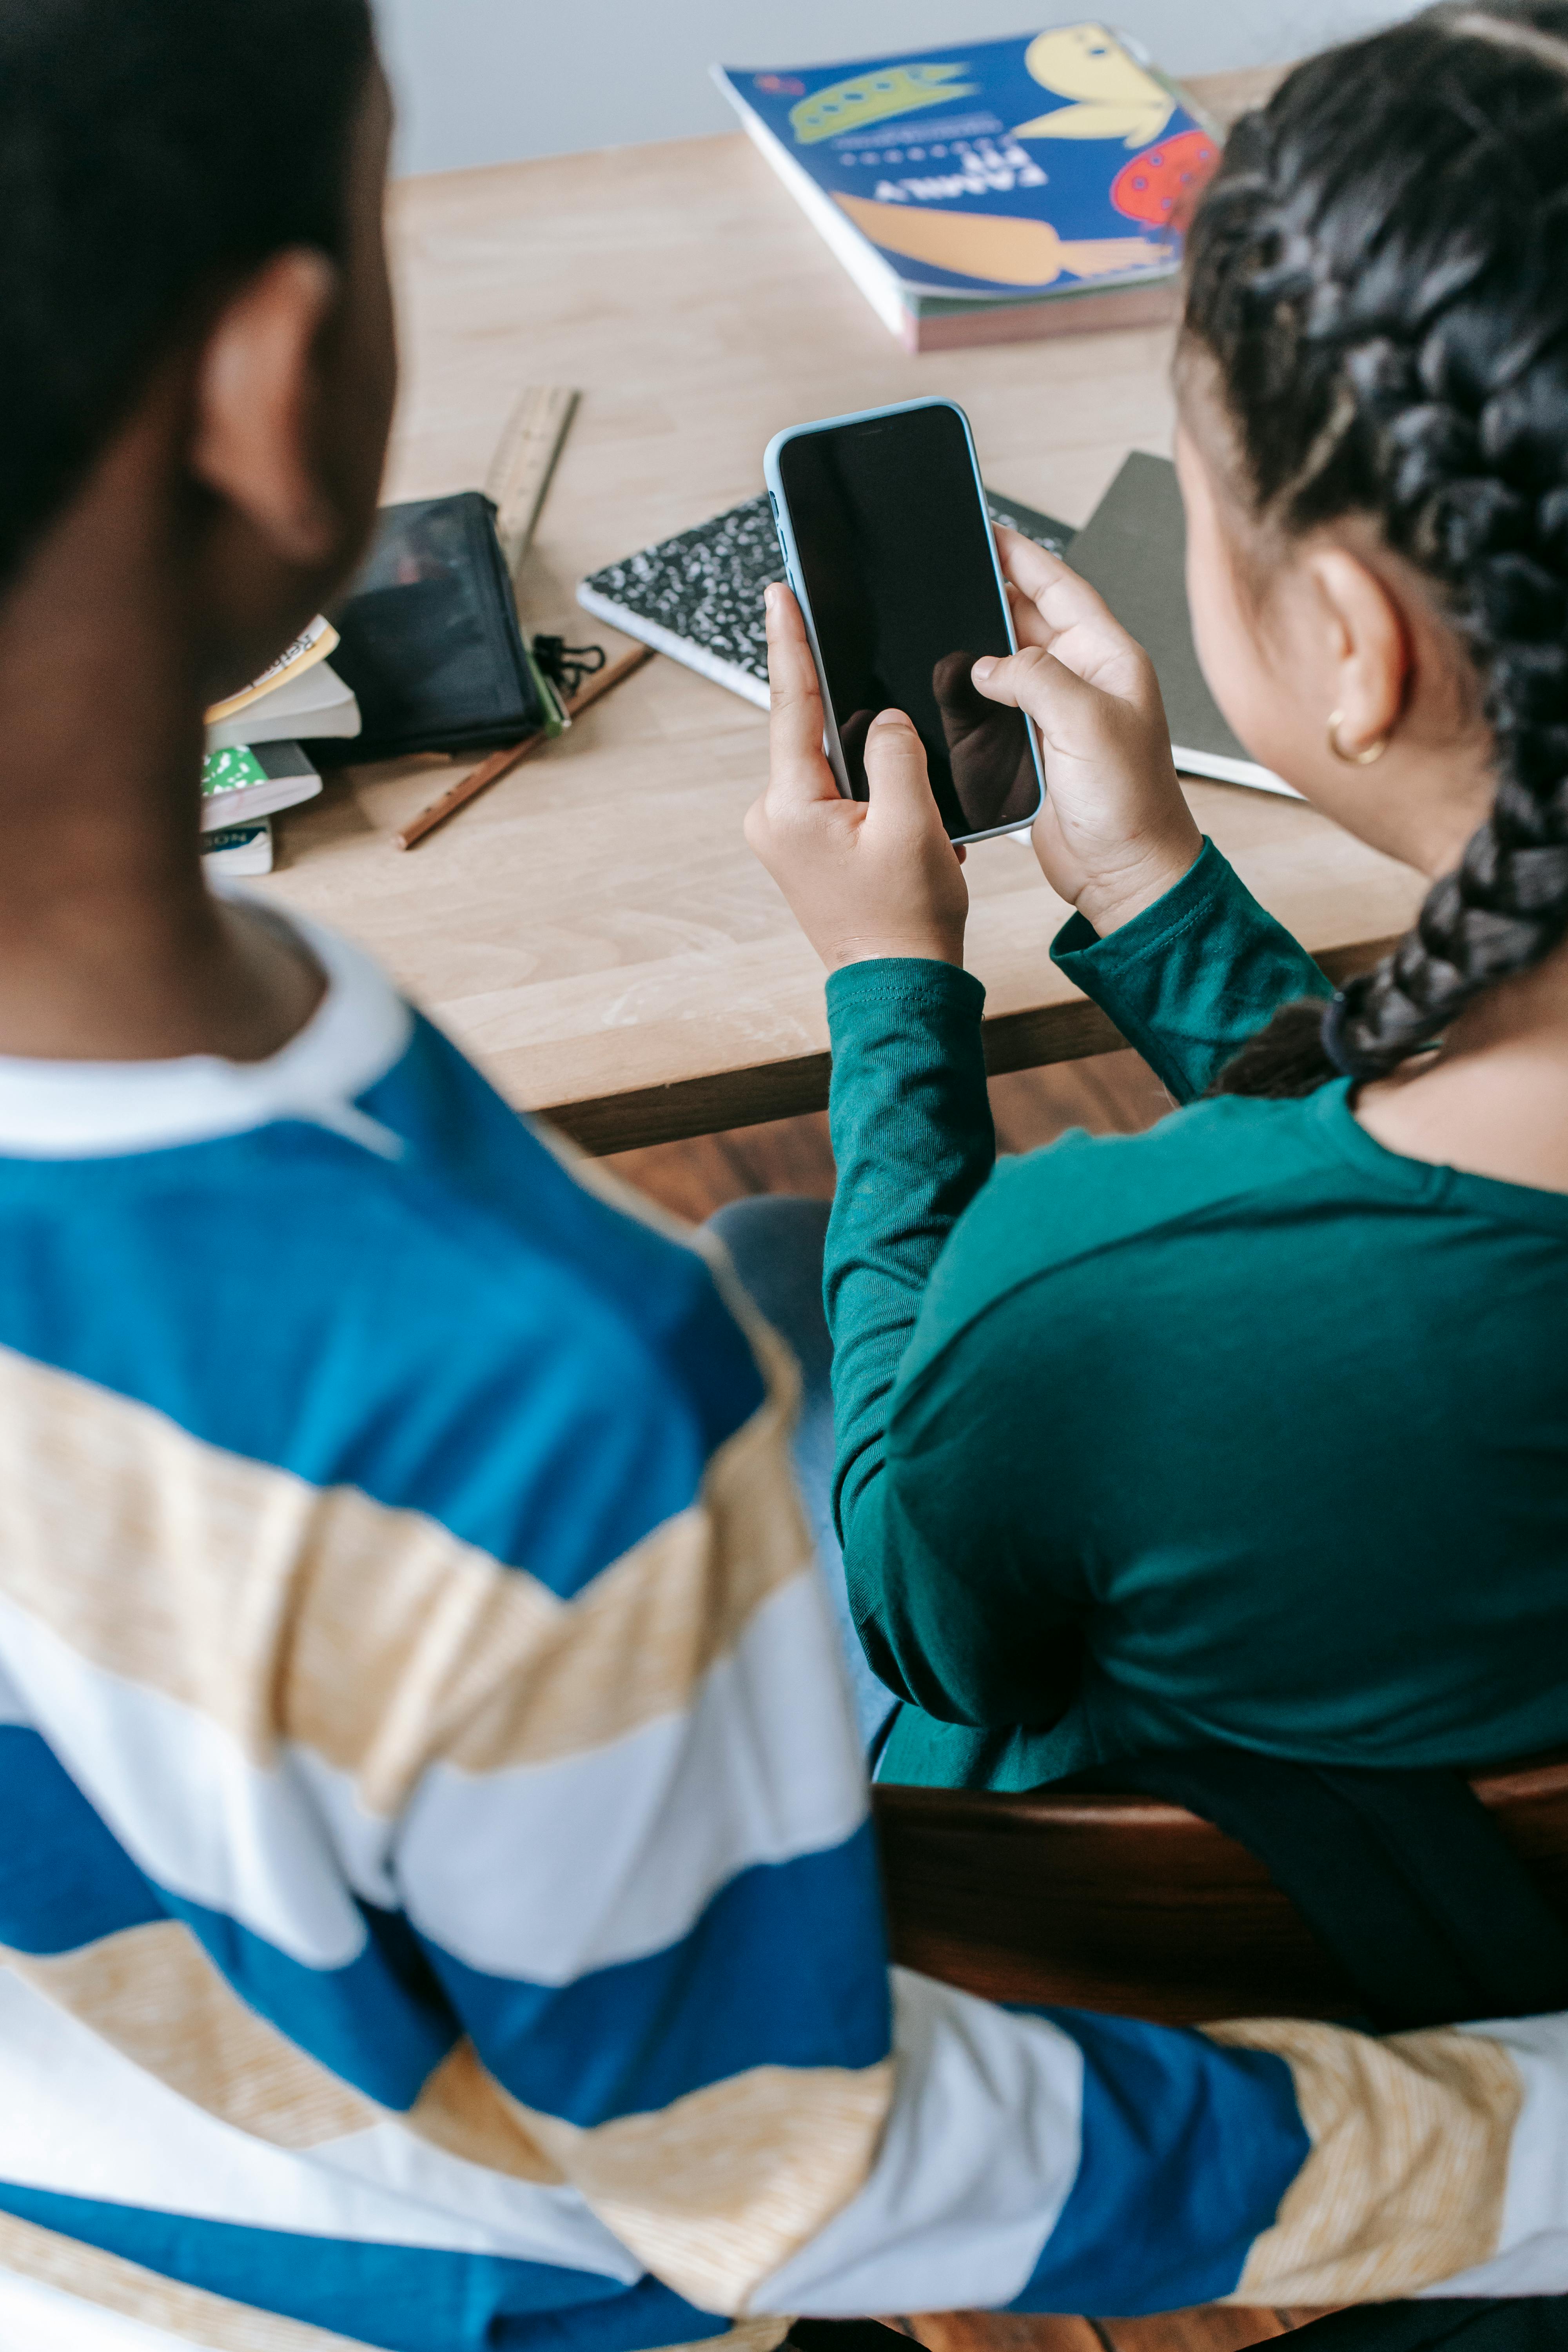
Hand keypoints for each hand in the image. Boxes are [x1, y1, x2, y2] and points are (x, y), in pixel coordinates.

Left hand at [745, 584, 967, 971]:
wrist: (901, 989)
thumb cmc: (906, 920)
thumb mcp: (914, 823)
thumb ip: (898, 753)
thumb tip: (889, 720)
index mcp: (790, 806)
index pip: (791, 703)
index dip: (789, 641)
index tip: (779, 592)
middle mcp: (775, 817)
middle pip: (820, 737)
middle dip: (868, 729)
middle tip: (900, 758)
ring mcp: (788, 835)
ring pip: (839, 769)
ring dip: (883, 776)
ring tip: (917, 821)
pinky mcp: (807, 849)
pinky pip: (845, 798)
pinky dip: (882, 801)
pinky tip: (911, 829)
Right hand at [972, 526, 1202, 934]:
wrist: (1127, 875)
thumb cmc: (1132, 806)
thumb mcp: (1087, 723)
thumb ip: (1035, 677)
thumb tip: (988, 662)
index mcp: (1109, 658)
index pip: (1061, 587)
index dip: (1022, 555)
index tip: (987, 528)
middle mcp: (1085, 680)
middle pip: (1029, 618)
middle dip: (991, 592)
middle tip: (949, 570)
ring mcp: (1059, 715)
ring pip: (1008, 662)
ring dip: (978, 644)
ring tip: (939, 621)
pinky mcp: (1037, 748)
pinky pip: (998, 706)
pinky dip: (973, 693)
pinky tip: (948, 684)